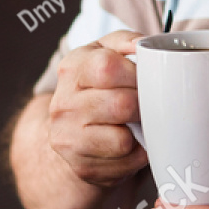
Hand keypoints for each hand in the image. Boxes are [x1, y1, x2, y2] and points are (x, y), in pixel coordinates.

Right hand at [47, 29, 147, 187]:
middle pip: (121, 105)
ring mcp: (68, 137)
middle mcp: (63, 103)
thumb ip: (126, 42)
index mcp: (72, 68)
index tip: (145, 79)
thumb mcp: (108, 54)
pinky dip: (136, 154)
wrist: (75, 131)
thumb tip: (145, 44)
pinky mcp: (81, 166)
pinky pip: (125, 161)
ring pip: (123, 139)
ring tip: (136, 124)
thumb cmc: (101, 88)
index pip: (107, 67)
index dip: (135, 74)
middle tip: (145, 104)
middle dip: (143, 105)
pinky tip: (130, 144)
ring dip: (140, 132)